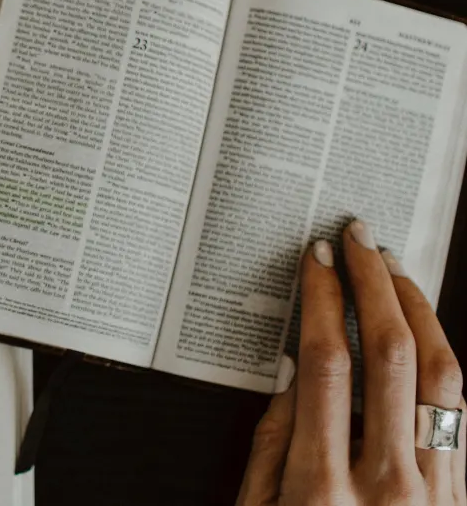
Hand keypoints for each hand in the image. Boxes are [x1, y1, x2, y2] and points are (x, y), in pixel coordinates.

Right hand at [237, 219, 465, 505]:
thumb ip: (271, 448)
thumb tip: (294, 380)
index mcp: (321, 489)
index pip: (328, 365)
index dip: (324, 301)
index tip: (317, 262)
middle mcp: (386, 486)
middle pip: (392, 356)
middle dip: (376, 283)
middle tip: (360, 240)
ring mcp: (433, 496)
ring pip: (443, 380)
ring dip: (420, 312)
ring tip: (397, 274)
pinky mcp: (459, 503)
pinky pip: (460, 418)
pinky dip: (440, 364)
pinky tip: (420, 339)